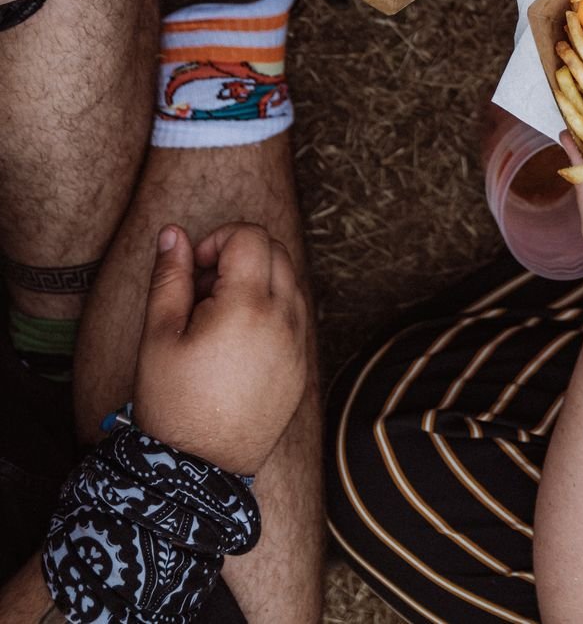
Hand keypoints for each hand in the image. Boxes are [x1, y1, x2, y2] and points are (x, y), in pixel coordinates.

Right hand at [133, 222, 306, 472]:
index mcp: (249, 306)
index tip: (193, 270)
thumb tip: (174, 232)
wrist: (200, 472)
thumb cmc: (173, 403)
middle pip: (275, 250)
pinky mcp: (303, 366)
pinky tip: (237, 340)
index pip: (250, 237)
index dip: (217, 240)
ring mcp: (299, 344)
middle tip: (202, 290)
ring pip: (289, 280)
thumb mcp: (159, 335)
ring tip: (217, 317)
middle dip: (238, 254)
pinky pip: (295, 315)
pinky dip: (271, 308)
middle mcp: (285, 319)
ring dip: (257, 279)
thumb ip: (170, 276)